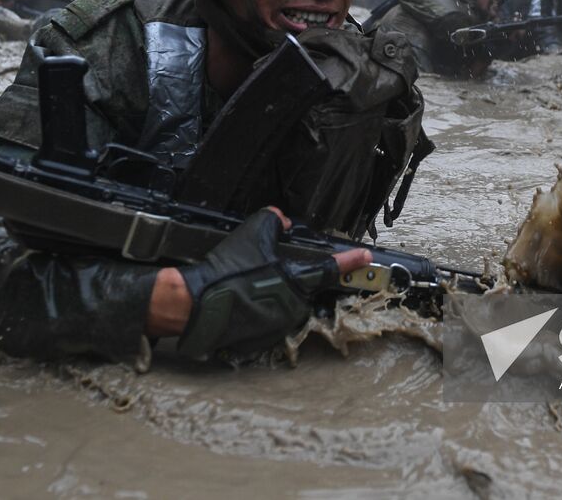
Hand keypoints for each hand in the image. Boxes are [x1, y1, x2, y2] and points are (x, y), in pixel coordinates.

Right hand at [152, 207, 369, 356]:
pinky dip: (258, 310)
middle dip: (287, 277)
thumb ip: (274, 220)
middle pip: (301, 287)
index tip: (366, 257)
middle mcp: (293, 306)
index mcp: (295, 280)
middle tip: (260, 270)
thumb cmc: (226, 269)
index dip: (350, 261)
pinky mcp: (262, 341)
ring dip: (272, 294)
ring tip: (244, 285)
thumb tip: (283, 222)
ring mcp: (278, 326)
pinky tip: (239, 301)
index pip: (330, 268)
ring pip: (284, 304)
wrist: (195, 304)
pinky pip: (267, 321)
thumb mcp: (252, 232)